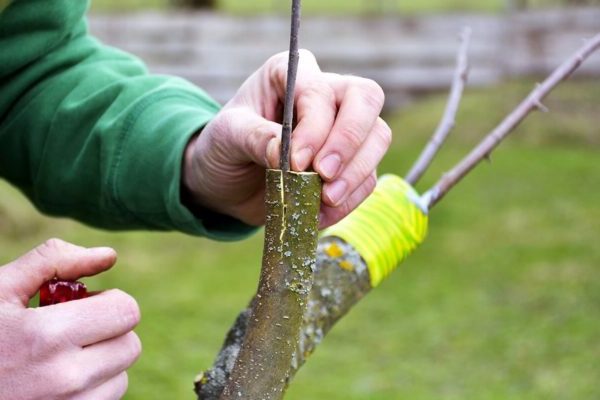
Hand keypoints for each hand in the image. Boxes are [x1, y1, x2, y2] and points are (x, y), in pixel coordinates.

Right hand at [0, 239, 140, 399]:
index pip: (126, 311)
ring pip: (121, 377)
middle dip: (108, 331)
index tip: (86, 304)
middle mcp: (64, 379)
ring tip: (59, 357)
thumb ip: (53, 262)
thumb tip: (108, 256)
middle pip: (130, 345)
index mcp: (47, 336)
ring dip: (102, 362)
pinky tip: (56, 381)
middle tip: (73, 329)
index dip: (109, 300)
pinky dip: (91, 389)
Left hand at [183, 50, 390, 227]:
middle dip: (349, 143)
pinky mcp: (350, 163)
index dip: (316, 128)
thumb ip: (255, 138)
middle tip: (324, 177)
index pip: (321, 91)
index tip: (295, 163)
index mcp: (291, 74)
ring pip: (377, 137)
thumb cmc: (223, 147)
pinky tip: (320, 214)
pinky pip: (368, 177)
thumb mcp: (226, 137)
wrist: (226, 182)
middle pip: (366, 100)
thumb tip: (286, 154)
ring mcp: (343, 128)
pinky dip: (350, 199)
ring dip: (356, 174)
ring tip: (324, 200)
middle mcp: (325, 93)